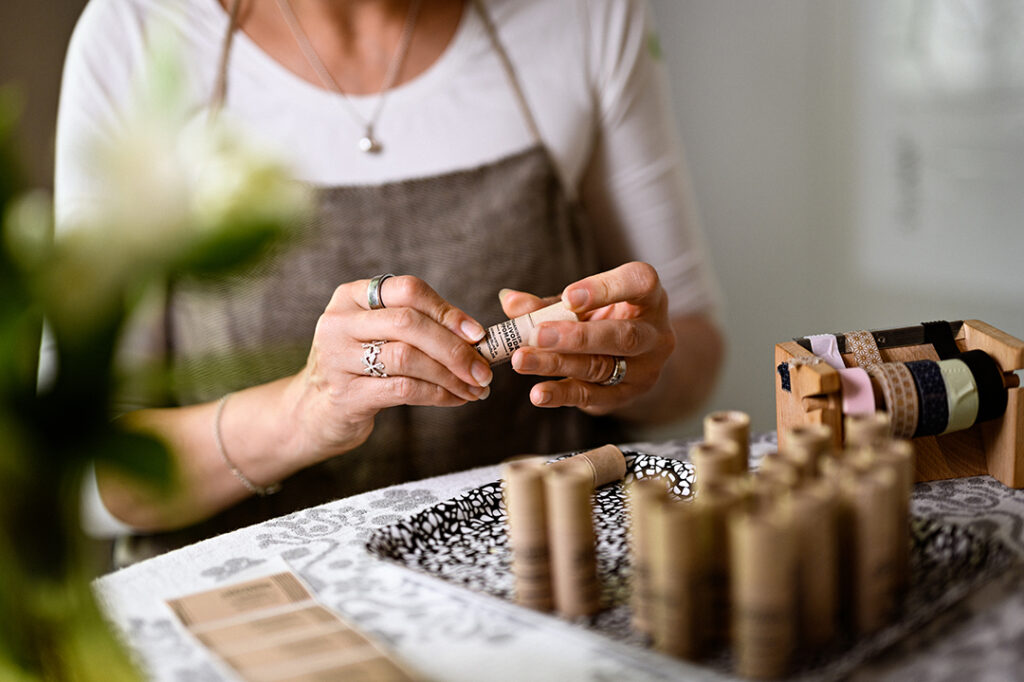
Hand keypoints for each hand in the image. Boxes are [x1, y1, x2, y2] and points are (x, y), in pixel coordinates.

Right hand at [287, 275, 492, 457]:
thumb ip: (416, 326)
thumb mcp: (378, 335)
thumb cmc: (360, 368)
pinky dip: (437, 394)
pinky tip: (456, 399)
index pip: (407, 290)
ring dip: (450, 374)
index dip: (446, 310)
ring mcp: (337, 359)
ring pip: (407, 357)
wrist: (314, 411)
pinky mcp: (346, 396)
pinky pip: (403, 390)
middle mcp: (339, 322)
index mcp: (351, 297)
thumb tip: (476, 335)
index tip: (478, 333)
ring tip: (476, 388)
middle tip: (483, 368)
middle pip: (409, 323)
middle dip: (454, 346)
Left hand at [503, 262, 675, 415]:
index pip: (641, 282)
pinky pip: (592, 397)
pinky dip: (561, 394)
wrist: (633, 361)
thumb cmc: (603, 320)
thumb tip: (510, 302)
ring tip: (522, 360)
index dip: (606, 288)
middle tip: (538, 334)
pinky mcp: (627, 396)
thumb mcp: (581, 306)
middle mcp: (656, 334)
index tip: (567, 296)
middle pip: (623, 336)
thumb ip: (548, 304)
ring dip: (557, 364)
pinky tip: (538, 393)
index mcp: (649, 297)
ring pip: (601, 367)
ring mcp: (645, 369)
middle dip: (577, 336)